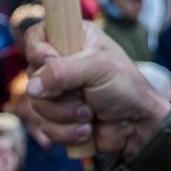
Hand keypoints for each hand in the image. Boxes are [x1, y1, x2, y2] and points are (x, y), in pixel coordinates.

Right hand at [25, 21, 170, 158]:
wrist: (138, 125)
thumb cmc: (125, 87)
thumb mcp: (96, 68)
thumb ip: (62, 72)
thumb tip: (32, 88)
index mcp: (73, 40)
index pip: (36, 37)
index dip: (38, 52)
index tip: (51, 62)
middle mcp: (61, 64)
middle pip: (33, 76)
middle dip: (58, 93)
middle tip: (84, 94)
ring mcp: (58, 92)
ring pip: (38, 105)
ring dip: (66, 114)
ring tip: (90, 113)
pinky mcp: (59, 118)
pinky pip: (46, 127)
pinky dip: (67, 132)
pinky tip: (87, 129)